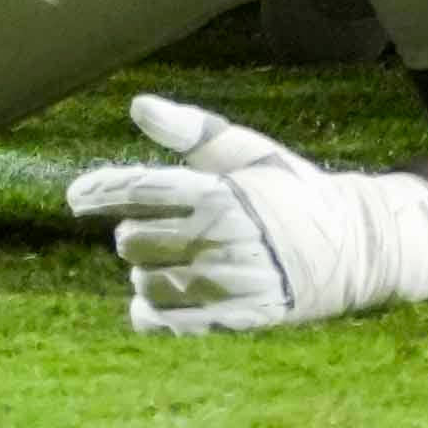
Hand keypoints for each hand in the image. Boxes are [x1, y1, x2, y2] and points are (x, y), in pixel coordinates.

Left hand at [65, 96, 427, 333]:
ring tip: (169, 262)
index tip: (74, 198)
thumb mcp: (247, 151)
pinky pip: (167, 323)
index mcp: (219, 191)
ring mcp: (228, 282)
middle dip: (135, 234)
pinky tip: (154, 303)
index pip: (141, 189)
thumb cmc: (290, 191)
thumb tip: (137, 104)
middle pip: (133, 241)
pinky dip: (150, 314)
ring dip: (144, 274)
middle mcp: (220, 238)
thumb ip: (190, 129)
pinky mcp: (237, 318)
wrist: (353, 246)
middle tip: (155, 228)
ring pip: (145, 284)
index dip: (100, 192)